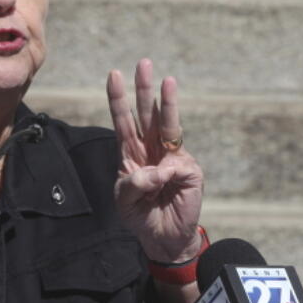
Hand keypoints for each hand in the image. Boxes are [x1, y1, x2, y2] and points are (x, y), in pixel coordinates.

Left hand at [106, 58, 204, 263]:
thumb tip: (158, 169)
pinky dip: (167, 174)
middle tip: (144, 63)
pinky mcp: (190, 172)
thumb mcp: (124, 200)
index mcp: (132, 153)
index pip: (124, 121)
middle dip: (145, 89)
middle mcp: (153, 150)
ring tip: (167, 81)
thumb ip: (133, 183)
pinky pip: (176, 166)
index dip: (118, 98)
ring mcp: (173, 158)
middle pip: (148, 114)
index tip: (113, 74)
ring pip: (169, 126)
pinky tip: (164, 183)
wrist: (163, 238)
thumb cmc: (141, 216)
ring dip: (168, 103)